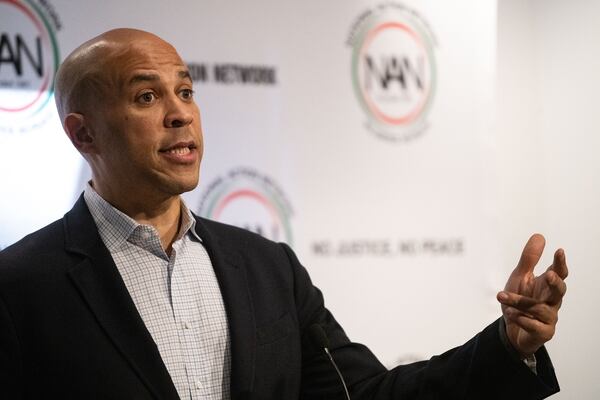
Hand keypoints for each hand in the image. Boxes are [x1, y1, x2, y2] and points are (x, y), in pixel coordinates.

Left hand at [497, 234, 567, 356]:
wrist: (512, 329)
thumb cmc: (520, 300)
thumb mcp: (520, 277)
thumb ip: (529, 259)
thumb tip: (539, 236)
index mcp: (547, 285)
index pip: (558, 272)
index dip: (560, 263)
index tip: (559, 251)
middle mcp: (551, 301)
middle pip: (559, 291)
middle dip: (556, 283)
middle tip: (549, 275)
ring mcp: (549, 317)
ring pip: (539, 308)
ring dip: (520, 301)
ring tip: (501, 296)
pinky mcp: (543, 332)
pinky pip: (534, 325)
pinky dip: (522, 319)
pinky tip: (511, 314)